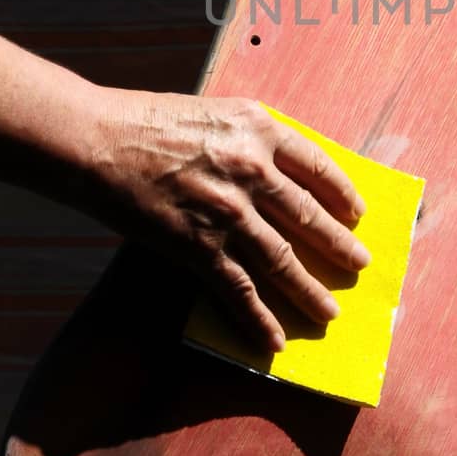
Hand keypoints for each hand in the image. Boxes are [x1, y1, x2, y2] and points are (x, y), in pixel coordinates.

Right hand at [80, 89, 368, 350]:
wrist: (97, 141)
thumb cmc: (150, 122)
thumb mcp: (216, 113)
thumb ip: (252, 140)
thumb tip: (283, 176)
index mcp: (261, 129)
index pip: (319, 166)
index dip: (343, 193)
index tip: (357, 213)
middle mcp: (253, 170)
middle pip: (310, 217)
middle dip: (339, 247)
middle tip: (359, 266)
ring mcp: (229, 212)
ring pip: (283, 261)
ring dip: (309, 293)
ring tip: (329, 314)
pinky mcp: (199, 246)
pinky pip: (239, 292)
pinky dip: (258, 320)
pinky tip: (273, 341)